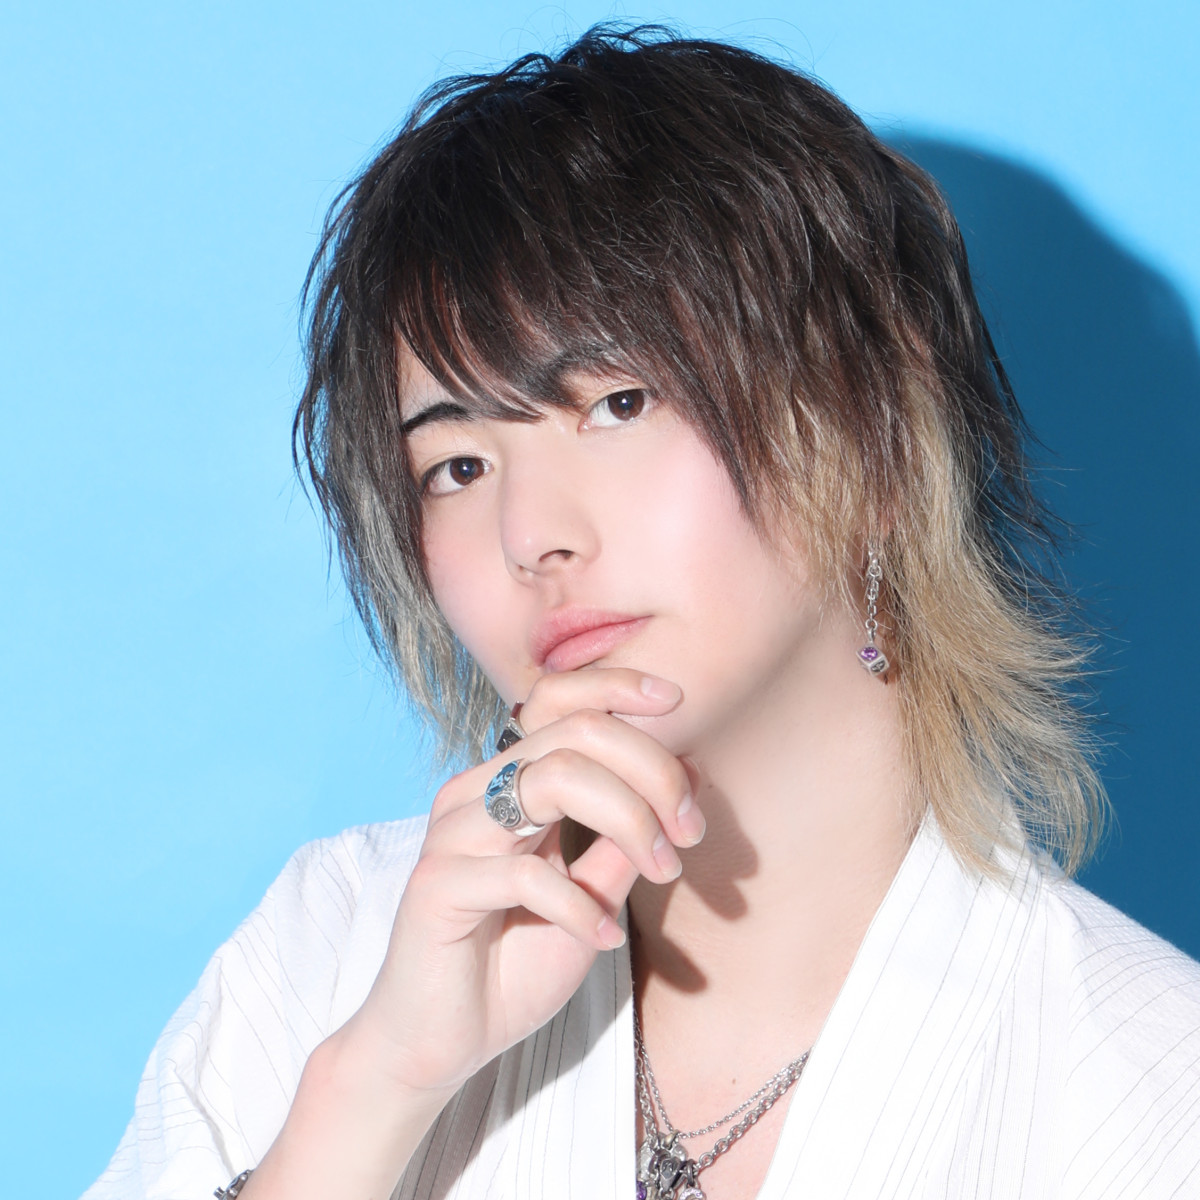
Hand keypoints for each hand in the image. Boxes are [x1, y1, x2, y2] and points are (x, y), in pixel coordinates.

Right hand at [242, 668, 702, 1199]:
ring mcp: (452, 833)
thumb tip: (691, 774)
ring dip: (630, 821)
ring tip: (662, 870)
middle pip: (575, 735)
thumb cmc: (512, 961)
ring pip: (556, 779)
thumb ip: (627, 837)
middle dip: (652, 772)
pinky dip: (581, 907)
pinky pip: (528, 874)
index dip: (617, 687)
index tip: (676, 701)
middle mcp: (476, 791)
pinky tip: (602, 938)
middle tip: (688, 832)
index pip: (559, 701)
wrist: (441, 1041)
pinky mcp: (438, 884)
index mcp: (507, 782)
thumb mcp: (591, 893)